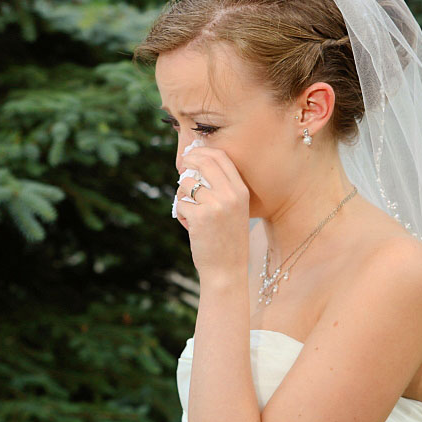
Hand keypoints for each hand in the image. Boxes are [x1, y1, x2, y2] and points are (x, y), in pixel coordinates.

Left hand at [174, 146, 249, 284]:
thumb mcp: (233, 210)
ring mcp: (215, 205)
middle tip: (182, 167)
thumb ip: (221, 188)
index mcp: (241, 191)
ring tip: (190, 213)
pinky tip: (190, 227)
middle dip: (188, 161)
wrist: (227, 270)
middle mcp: (230, 195)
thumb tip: (194, 165)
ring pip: (186, 184)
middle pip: (204, 162)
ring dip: (182, 195)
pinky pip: (181, 204)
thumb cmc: (227, 239)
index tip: (192, 155)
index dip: (203, 152)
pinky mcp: (199, 217)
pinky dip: (181, 215)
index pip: (221, 157)